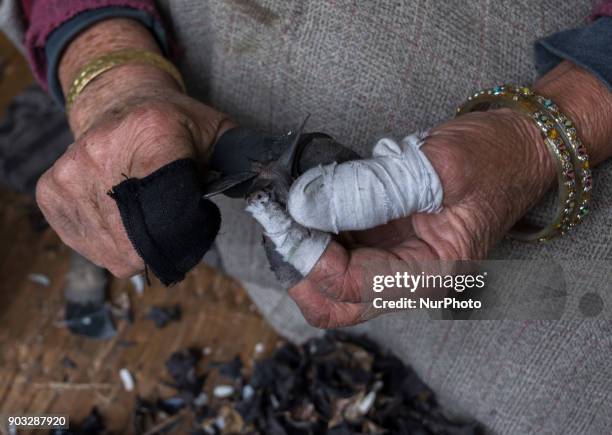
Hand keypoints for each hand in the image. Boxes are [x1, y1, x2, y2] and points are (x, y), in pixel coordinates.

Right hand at [35, 19, 231, 276]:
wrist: (119, 103)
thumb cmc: (176, 124)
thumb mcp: (218, 132)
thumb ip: (249, 160)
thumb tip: (282, 189)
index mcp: (153, 133)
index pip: (172, 209)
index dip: (190, 228)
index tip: (199, 219)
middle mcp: (102, 152)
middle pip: (141, 241)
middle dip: (165, 245)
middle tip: (173, 222)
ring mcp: (70, 175)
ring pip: (114, 253)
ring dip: (137, 248)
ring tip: (144, 214)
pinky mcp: (50, 193)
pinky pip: (88, 247)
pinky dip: (109, 246)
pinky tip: (120, 219)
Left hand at [284, 62, 611, 327]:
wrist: (520, 145)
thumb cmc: (495, 156)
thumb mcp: (437, 167)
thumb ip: (370, 189)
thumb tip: (304, 204)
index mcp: (432, 275)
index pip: (353, 286)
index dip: (311, 256)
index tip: (281, 217)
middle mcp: (409, 279)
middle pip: (334, 303)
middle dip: (298, 269)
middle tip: (275, 221)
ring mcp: (393, 261)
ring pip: (329, 283)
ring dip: (301, 252)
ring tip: (281, 208)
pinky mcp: (383, 241)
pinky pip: (337, 253)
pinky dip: (313, 234)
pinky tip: (302, 203)